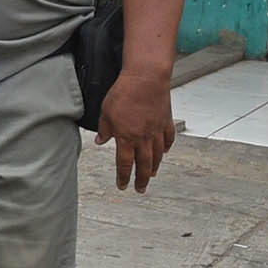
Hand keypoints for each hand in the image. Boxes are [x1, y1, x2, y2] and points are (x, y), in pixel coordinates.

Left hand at [97, 66, 177, 190]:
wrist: (146, 78)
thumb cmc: (124, 92)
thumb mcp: (106, 111)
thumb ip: (104, 128)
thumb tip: (100, 140)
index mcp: (126, 138)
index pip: (124, 164)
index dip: (123, 177)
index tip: (122, 186)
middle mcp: (143, 138)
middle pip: (143, 164)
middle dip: (141, 179)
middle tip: (140, 189)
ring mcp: (156, 130)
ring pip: (157, 155)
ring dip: (154, 167)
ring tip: (151, 175)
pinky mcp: (166, 120)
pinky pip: (168, 138)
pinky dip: (166, 147)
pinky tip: (165, 152)